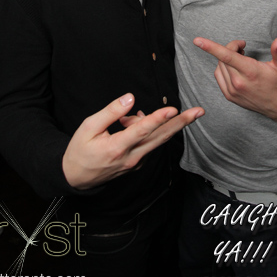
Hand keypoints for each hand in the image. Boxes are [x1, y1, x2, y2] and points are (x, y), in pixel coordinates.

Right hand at [62, 93, 203, 188]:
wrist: (76, 177)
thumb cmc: (80, 150)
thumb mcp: (88, 127)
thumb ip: (110, 112)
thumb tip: (130, 99)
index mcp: (116, 148)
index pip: (142, 131)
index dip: (158, 119)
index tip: (173, 109)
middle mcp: (131, 157)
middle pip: (161, 137)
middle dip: (181, 123)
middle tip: (199, 111)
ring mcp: (137, 162)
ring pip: (158, 140)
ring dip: (166, 125)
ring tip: (143, 116)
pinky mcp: (138, 163)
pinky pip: (150, 143)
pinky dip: (149, 130)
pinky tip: (132, 123)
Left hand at [193, 36, 276, 121]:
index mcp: (250, 72)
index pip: (226, 56)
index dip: (210, 47)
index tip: (197, 40)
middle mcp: (238, 83)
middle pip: (223, 57)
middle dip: (231, 47)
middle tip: (243, 46)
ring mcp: (232, 91)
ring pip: (220, 66)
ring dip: (226, 58)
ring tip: (241, 56)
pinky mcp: (230, 96)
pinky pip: (219, 76)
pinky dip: (223, 68)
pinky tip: (234, 66)